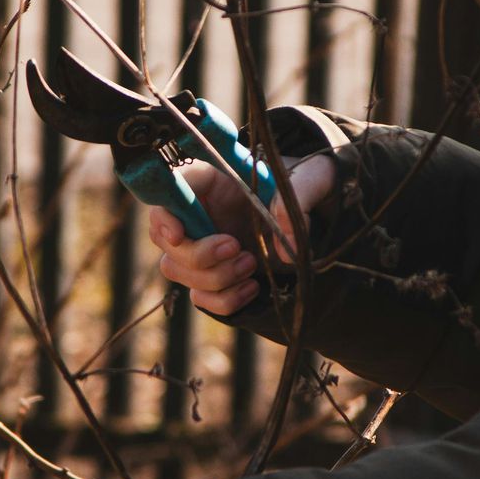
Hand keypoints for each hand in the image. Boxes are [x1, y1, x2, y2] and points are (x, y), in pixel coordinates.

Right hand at [149, 155, 334, 314]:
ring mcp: (200, 246)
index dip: (164, 215)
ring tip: (252, 265)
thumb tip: (285, 232)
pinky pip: (199, 297)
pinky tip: (253, 287)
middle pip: (166, 240)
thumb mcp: (312, 179)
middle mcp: (197, 212)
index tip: (180, 235)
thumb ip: (300, 193)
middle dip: (199, 254)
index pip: (169, 190)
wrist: (315, 216)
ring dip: (214, 277)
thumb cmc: (306, 185)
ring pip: (175, 269)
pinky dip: (225, 300)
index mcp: (212, 179)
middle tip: (236, 248)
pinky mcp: (211, 275)